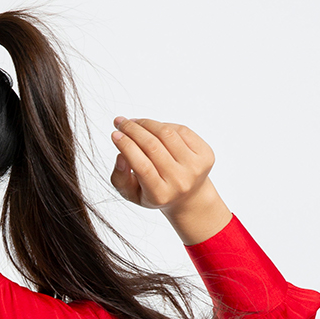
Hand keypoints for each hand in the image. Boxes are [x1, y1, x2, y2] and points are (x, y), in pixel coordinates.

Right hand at [109, 117, 232, 243]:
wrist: (188, 196)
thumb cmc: (154, 192)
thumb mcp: (132, 193)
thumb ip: (120, 178)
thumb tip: (121, 155)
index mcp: (160, 195)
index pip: (141, 166)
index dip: (127, 146)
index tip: (114, 134)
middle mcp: (180, 182)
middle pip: (153, 147)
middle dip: (133, 130)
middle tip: (121, 122)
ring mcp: (195, 167)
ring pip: (166, 134)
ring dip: (147, 123)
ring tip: (135, 122)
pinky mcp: (205, 154)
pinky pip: (180, 130)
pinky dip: (164, 125)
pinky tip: (154, 128)